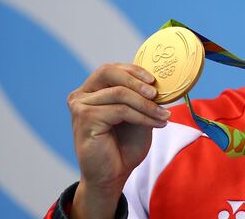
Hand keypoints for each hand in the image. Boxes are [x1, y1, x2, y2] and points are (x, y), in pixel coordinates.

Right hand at [67, 63, 169, 218]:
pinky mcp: (85, 119)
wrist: (112, 175)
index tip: (155, 80)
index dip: (134, 70)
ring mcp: (80, 106)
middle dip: (137, 80)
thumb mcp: (137, 114)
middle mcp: (81, 96)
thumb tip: (157, 80)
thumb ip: (140, 96)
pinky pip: (121, 110)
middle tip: (156, 93)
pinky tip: (157, 124)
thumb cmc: (123, 145)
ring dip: (147, 104)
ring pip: (120, 93)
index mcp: (91, 91)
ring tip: (164, 115)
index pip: (111, 69)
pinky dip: (142, 116)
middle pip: (109, 72)